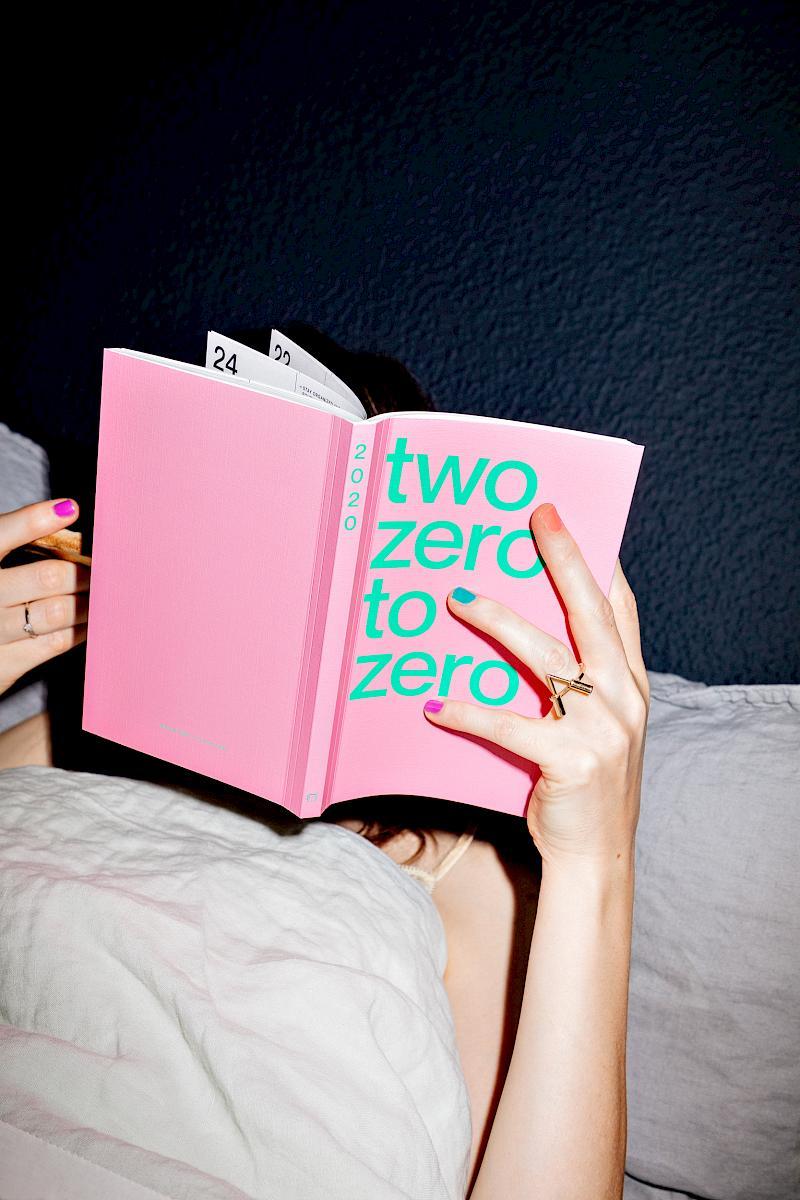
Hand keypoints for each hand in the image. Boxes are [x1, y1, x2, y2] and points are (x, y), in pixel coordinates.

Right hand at [0, 499, 89, 698]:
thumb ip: (18, 547)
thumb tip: (69, 520)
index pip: (2, 535)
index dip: (35, 520)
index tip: (70, 508)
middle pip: (47, 577)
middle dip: (84, 572)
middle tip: (106, 569)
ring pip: (57, 612)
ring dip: (89, 601)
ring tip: (105, 594)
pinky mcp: (6, 663)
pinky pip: (56, 642)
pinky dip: (82, 628)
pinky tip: (93, 619)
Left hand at [423, 502, 648, 869]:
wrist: (597, 856)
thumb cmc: (585, 788)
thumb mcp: (598, 728)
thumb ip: (578, 683)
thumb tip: (524, 636)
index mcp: (631, 684)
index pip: (621, 610)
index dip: (598, 562)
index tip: (571, 522)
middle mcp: (623, 697)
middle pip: (592, 612)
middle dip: (564, 560)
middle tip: (537, 519)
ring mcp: (601, 728)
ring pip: (545, 656)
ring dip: (498, 621)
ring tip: (458, 597)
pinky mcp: (570, 760)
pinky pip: (508, 724)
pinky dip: (468, 712)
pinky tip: (434, 704)